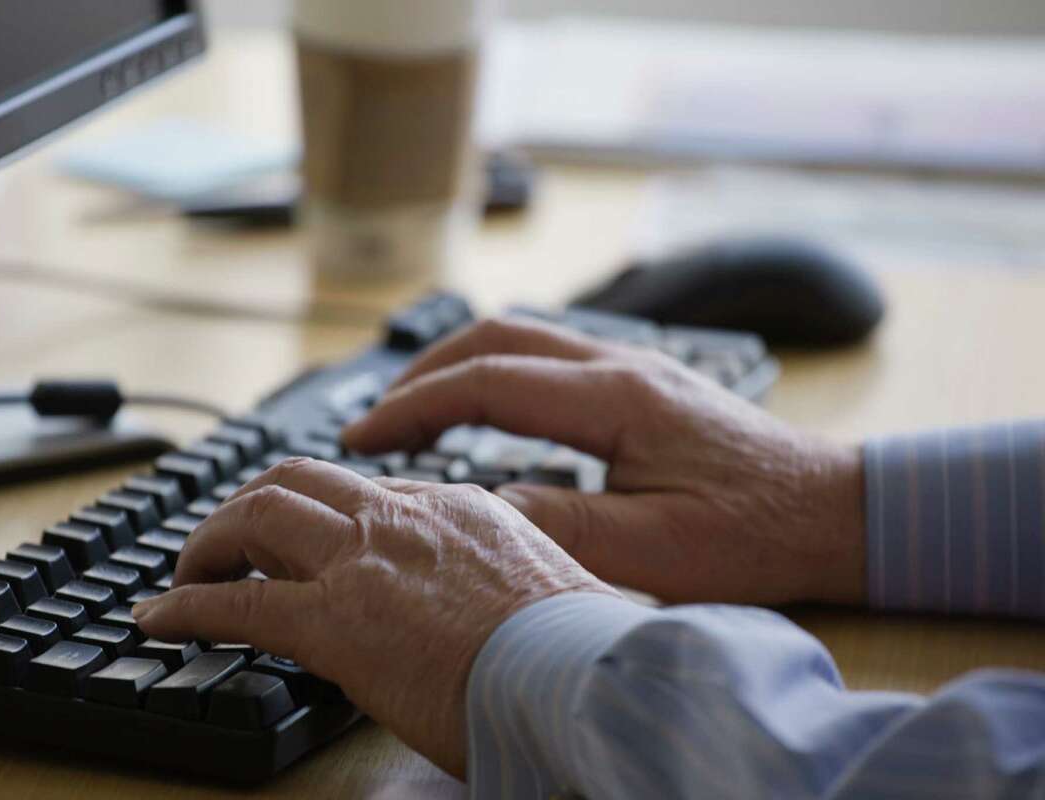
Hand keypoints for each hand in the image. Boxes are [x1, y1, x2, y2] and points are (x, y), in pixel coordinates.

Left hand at [132, 457, 613, 776]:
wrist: (580, 678)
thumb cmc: (579, 649)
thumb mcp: (547, 585)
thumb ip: (501, 574)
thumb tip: (483, 602)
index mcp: (460, 507)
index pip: (369, 491)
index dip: (325, 514)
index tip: (304, 540)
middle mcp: (404, 518)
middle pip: (301, 479)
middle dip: (253, 504)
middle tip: (229, 539)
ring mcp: (365, 562)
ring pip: (259, 514)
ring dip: (212, 538)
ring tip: (188, 568)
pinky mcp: (333, 621)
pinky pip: (235, 602)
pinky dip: (187, 603)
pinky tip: (160, 616)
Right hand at [341, 316, 865, 605]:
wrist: (837, 510)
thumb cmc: (760, 533)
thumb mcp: (654, 551)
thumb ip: (557, 524)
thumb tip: (474, 507)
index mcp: (618, 397)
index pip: (487, 380)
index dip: (413, 406)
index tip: (366, 438)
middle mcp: (622, 363)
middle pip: (496, 335)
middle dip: (422, 371)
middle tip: (375, 419)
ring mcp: (634, 365)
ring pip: (522, 336)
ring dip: (458, 366)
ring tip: (413, 411)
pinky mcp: (643, 383)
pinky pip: (550, 357)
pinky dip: (498, 375)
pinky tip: (486, 413)